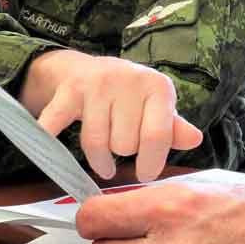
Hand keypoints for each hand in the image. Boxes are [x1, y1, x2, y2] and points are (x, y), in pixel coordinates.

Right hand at [20, 50, 201, 181]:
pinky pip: (56, 125)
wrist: (91, 69)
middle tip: (122, 146)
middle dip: (123, 152)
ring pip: (96, 143)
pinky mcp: (68, 91)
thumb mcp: (159, 107)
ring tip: (104, 162)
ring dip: (99, 160)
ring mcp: (97, 84)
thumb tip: (195, 139)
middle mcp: (129, 80)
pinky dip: (49, 141)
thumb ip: (174, 128)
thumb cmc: (133, 97)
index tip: (146, 175)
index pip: (157, 135)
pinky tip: (50, 155)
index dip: (151, 162)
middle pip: (124, 144)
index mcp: (158, 86)